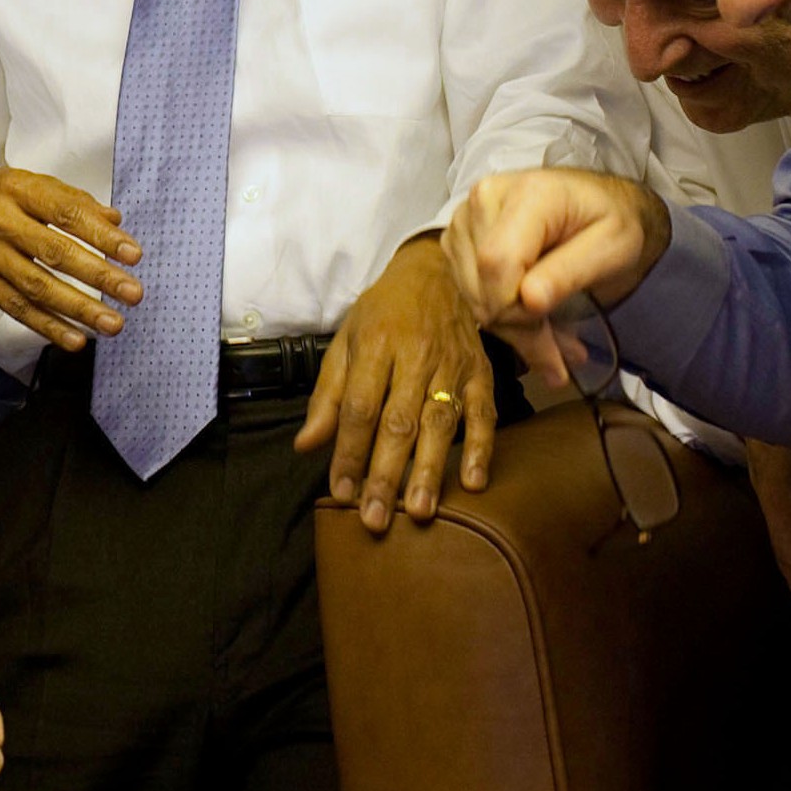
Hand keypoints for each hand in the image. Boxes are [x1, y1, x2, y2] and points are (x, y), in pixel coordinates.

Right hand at [0, 166, 142, 352]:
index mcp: (17, 188)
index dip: (101, 235)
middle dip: (98, 275)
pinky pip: (16, 309)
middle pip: (53, 252)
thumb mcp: (27, 182)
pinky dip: (48, 326)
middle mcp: (0, 222)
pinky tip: (76, 340)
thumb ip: (71, 200)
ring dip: (78, 308)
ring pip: (36, 287)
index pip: (65, 213)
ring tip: (113, 323)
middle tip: (133, 293)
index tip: (133, 254)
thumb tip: (115, 222)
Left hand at [294, 235, 496, 535]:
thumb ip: (327, 396)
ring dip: (431, 470)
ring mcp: (453, 365)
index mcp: (376, 346)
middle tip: (376, 519)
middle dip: (386, 474)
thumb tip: (306, 446)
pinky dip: (481, 448)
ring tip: (422, 511)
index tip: (341, 493)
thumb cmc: (385, 312)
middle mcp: (415, 356)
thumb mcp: (347, 341)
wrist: (439, 271)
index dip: (349, 453)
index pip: (359, 408)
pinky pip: (483, 413)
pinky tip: (474, 482)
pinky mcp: (482, 372)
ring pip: (440, 423)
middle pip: (398, 422)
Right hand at [442, 168, 671, 383]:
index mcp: (527, 193)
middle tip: (564, 359)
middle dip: (522, 331)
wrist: (597, 203)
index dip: (517, 309)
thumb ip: (571, 272)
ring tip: (557, 340)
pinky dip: (504, 319)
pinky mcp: (458, 240)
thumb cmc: (611, 222)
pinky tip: (536, 324)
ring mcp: (464, 219)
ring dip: (515, 331)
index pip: (496, 261)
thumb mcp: (613, 247)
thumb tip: (528, 301)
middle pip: (481, 285)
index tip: (557, 340)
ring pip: (472, 297)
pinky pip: (469, 294)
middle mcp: (484, 199)